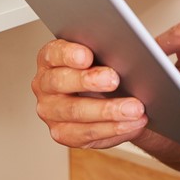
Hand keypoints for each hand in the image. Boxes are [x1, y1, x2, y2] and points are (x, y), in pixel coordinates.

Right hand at [31, 39, 148, 148]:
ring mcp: (51, 110)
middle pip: (61, 82)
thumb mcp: (107, 51)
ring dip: (107, 111)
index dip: (68, 54)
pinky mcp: (63, 133)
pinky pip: (85, 135)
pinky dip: (112, 129)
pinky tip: (131, 123)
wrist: (113, 95)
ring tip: (134, 108)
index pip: (53, 52)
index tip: (87, 55)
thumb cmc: (106, 68)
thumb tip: (130, 44)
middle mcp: (45, 83)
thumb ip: (110, 46)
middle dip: (89, 81)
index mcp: (51, 57)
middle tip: (114, 78)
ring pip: (75, 112)